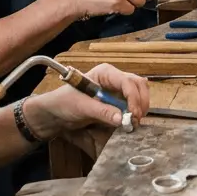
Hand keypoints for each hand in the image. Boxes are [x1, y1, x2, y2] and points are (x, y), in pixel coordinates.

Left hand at [22, 64, 150, 138]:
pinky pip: (132, 104)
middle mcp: (114, 79)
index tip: (133, 114)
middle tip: (136, 120)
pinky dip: (135, 112)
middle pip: (138, 85)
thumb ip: (102, 112)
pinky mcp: (117, 101)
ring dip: (140, 107)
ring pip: (139, 93)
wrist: (55, 113)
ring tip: (133, 122)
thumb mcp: (82, 107)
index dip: (134, 97)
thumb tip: (122, 119)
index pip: (127, 81)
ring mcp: (117, 90)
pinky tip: (130, 122)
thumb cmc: (64, 103)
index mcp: (105, 73)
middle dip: (140, 102)